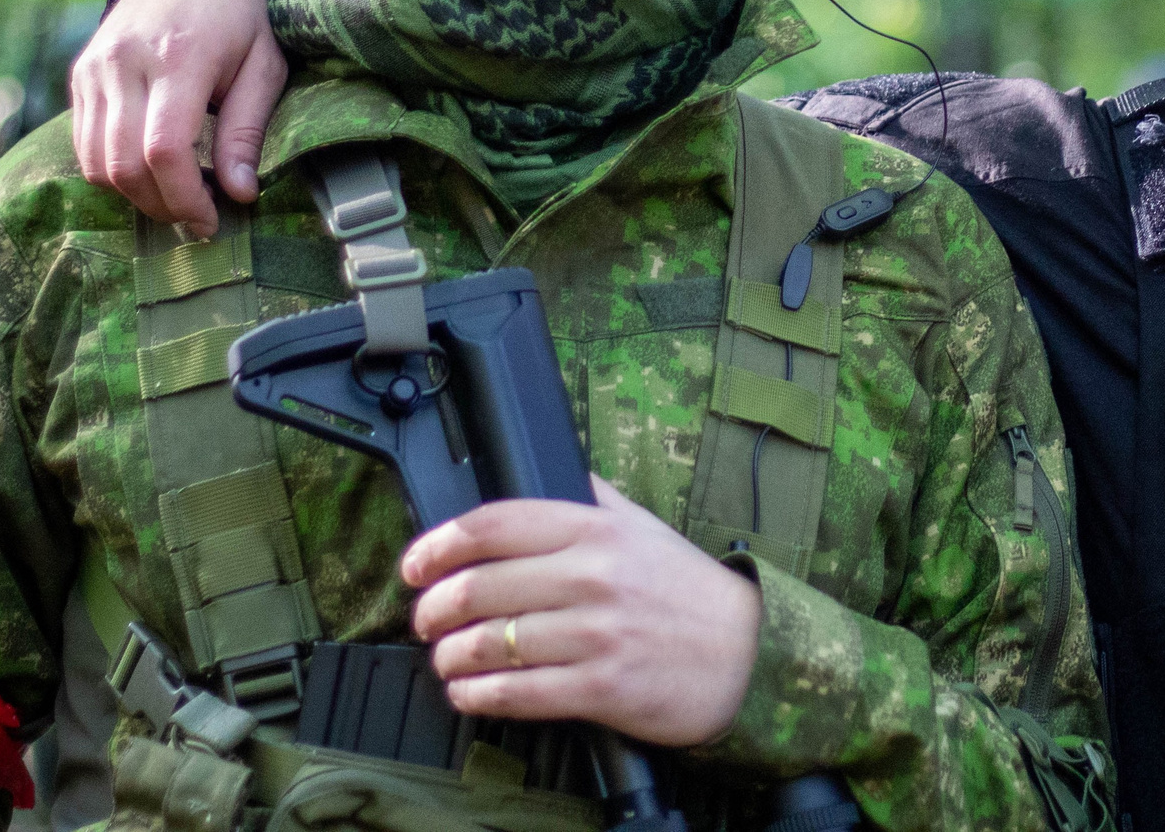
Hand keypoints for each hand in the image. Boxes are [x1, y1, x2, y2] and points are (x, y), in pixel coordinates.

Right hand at [70, 0, 284, 234]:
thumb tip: (240, 194)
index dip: (185, 197)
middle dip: (161, 204)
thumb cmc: (244, 14)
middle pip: (124, 162)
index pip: (165, 149)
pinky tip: (151, 172)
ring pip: (97, 159)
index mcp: (178, 55)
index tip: (212, 221)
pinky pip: (84, 142)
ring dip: (136, 194)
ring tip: (177, 198)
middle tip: (198, 218)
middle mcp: (125, 60)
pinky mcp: (81, 73)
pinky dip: (113, 169)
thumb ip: (247, 129)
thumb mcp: (265, 66)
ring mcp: (95, 66)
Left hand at [402, 476, 761, 747]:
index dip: (439, 544)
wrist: (748, 655)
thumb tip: (546, 467)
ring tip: (445, 660)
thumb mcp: (643, 526)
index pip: (494, 525)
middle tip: (425, 620)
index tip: (415, 564)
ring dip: (450, 658)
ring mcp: (596, 634)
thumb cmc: (687, 592)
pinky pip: (517, 694)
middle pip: (480, 587)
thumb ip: (591, 497)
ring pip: (489, 645)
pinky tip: (468, 694)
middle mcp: (592, 577)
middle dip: (434, 608)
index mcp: (596, 530)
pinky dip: (478, 697)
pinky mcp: (602, 688)